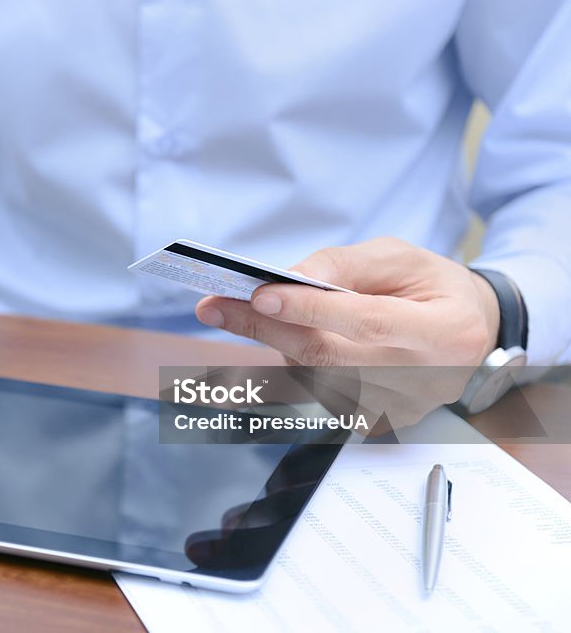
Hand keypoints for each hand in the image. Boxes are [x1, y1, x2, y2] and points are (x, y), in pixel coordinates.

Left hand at [195, 237, 501, 429]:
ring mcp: (398, 409)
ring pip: (312, 375)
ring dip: (274, 340)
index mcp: (444, 333)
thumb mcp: (398, 256)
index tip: (259, 293)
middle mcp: (422, 380)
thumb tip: (286, 278)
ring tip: (246, 310)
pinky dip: (293, 358)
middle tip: (213, 307)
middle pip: (328, 356)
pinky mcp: (375, 423)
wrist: (467, 331)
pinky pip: (316, 389)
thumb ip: (344, 265)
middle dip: (263, 327)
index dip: (310, 310)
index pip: (365, 323)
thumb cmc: (431, 286)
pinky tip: (289, 334)